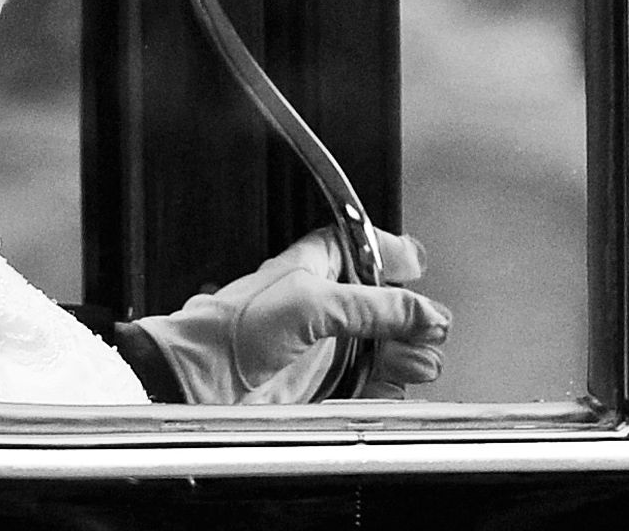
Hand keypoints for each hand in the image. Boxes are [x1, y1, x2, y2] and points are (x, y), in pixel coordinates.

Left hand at [128, 227, 450, 403]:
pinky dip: (390, 383)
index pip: (358, 245)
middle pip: (384, 303)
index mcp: (310, 267)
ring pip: (384, 345)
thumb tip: (425, 310)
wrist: (203, 381)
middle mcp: (320, 304)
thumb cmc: (233, 330)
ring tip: (413, 359)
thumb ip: (373, 306)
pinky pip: (373, 383)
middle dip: (410, 316)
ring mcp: (324, 345)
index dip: (388, 250)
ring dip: (407, 352)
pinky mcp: (325, 383)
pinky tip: (393, 381)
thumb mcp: (312, 303)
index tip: (416, 261)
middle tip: (425, 328)